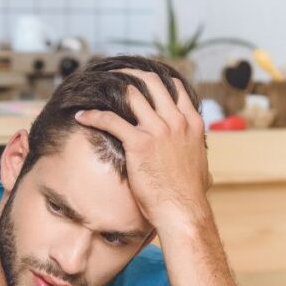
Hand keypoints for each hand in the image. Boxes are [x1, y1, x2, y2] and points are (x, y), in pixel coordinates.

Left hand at [74, 69, 211, 233]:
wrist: (183, 211)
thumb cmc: (189, 196)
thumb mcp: (202, 169)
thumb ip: (197, 158)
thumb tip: (203, 168)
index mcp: (192, 124)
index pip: (174, 87)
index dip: (155, 79)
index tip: (140, 80)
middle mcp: (176, 121)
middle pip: (152, 82)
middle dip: (131, 74)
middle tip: (115, 76)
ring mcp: (158, 129)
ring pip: (131, 94)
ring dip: (111, 90)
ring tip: (97, 90)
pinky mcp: (139, 142)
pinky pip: (110, 119)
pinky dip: (93, 116)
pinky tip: (82, 116)